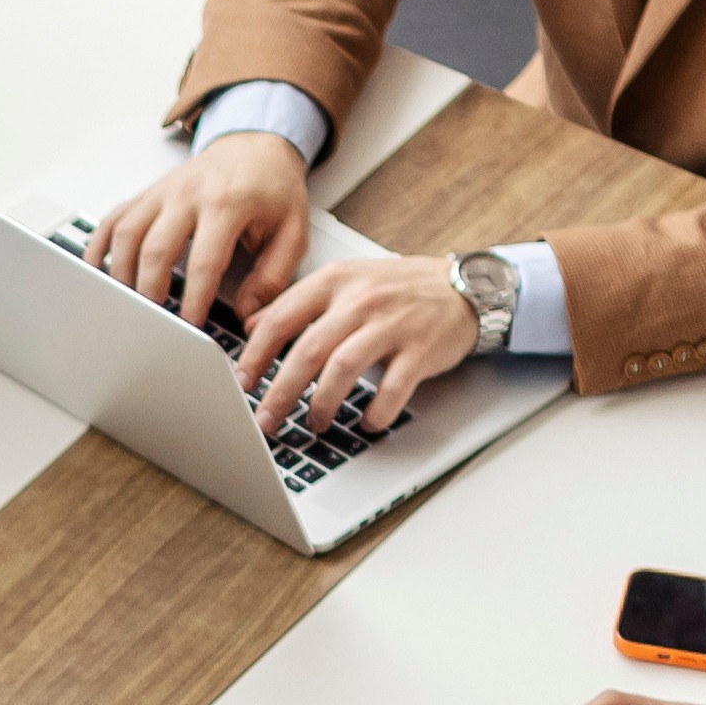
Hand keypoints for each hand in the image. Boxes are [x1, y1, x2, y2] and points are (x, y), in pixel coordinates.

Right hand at [90, 131, 313, 340]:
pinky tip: (101, 272)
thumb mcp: (293, 231)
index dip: (195, 299)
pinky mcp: (147, 193)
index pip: (204, 261)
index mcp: (228, 203)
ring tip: (130, 303)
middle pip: (155, 249)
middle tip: (155, 320)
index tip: (192, 325)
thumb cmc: (273, 187)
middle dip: (151, 292)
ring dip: (123, 274)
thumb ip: (273, 275)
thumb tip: (246, 312)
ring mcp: (163, 191)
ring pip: (127, 234)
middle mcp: (189, 193)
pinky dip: (100, 247)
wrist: (255, 144)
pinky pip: (113, 219)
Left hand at [231, 251, 482, 436]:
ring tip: (313, 423)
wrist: (465, 287)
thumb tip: (251, 326)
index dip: (255, 355)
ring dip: (322, 404)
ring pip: (344, 368)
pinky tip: (366, 423)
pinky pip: (393, 388)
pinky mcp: (422, 348)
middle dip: (280, 391)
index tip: (240, 383)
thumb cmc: (399, 289)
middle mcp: (361, 298)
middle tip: (265, 419)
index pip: (281, 318)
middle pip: (308, 349)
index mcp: (335, 281)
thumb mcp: (344, 281)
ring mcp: (393, 323)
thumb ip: (299, 303)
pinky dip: (376, 411)